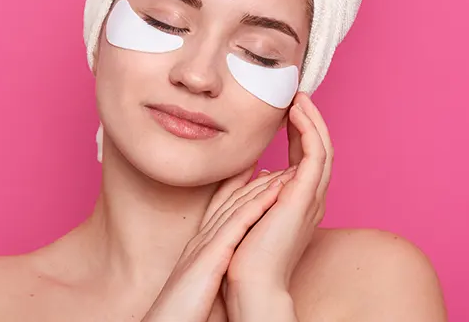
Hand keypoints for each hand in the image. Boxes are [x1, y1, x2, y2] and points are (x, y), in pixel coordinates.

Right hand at [141, 165, 295, 321]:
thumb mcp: (199, 286)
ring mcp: (204, 246)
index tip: (260, 172)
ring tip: (287, 170)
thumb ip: (211, 271)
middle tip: (281, 162)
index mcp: (199, 249)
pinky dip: (256, 206)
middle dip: (256, 181)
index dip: (240, 189)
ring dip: (262, 186)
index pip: (221, 211)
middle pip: (230, 202)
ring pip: (236, 207)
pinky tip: (275, 193)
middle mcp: (200, 241)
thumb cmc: (181, 315)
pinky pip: (236, 225)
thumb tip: (225, 268)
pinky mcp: (210, 258)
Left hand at [225, 93, 333, 316]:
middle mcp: (311, 199)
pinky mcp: (306, 196)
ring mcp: (312, 198)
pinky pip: (316, 154)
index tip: (286, 111)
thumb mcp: (252, 210)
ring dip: (312, 120)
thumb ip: (259, 189)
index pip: (304, 160)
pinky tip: (297, 113)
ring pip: (323, 148)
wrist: (250, 281)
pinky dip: (309, 130)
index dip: (299, 133)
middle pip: (319, 151)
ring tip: (299, 98)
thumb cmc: (245, 253)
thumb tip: (264, 168)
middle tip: (298, 97)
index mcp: (299, 202)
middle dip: (310, 122)